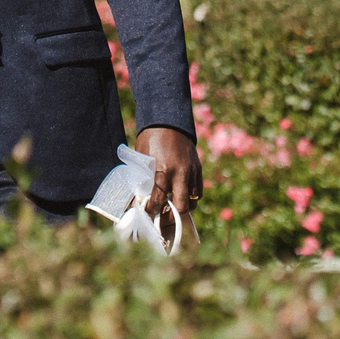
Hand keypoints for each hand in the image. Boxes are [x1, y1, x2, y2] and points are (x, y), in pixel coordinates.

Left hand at [136, 125, 201, 243]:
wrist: (168, 119)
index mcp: (162, 170)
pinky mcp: (198, 168)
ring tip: (172, 209)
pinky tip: (181, 196)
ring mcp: (191, 171)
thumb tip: (141, 198)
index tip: (147, 214)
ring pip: (192, 201)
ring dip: (182, 208)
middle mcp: (179, 173)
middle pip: (181, 207)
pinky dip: (191, 197)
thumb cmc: (150, 138)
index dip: (151, 211)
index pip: (158, 200)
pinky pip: (198, 191)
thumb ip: (145, 179)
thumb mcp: (142, 158)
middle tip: (162, 219)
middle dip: (171, 217)